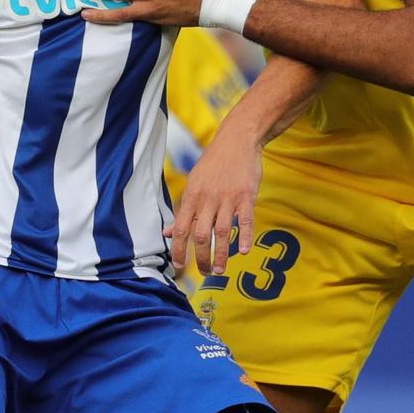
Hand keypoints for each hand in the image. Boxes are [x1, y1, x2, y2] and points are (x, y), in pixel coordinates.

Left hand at [170, 121, 261, 275]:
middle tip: (205, 272)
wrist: (237, 139)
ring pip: (223, 231)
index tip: (179, 266)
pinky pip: (246, 220)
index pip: (180, 229)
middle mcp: (208, 198)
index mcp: (192, 197)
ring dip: (221, 254)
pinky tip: (243, 252)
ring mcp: (228, 197)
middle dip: (201, 258)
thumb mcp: (193, 183)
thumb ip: (183, 210)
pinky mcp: (247, 195)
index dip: (178, 250)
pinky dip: (245, 237)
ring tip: (220, 269)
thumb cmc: (213, 164)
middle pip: (201, 235)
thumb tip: (167, 233)